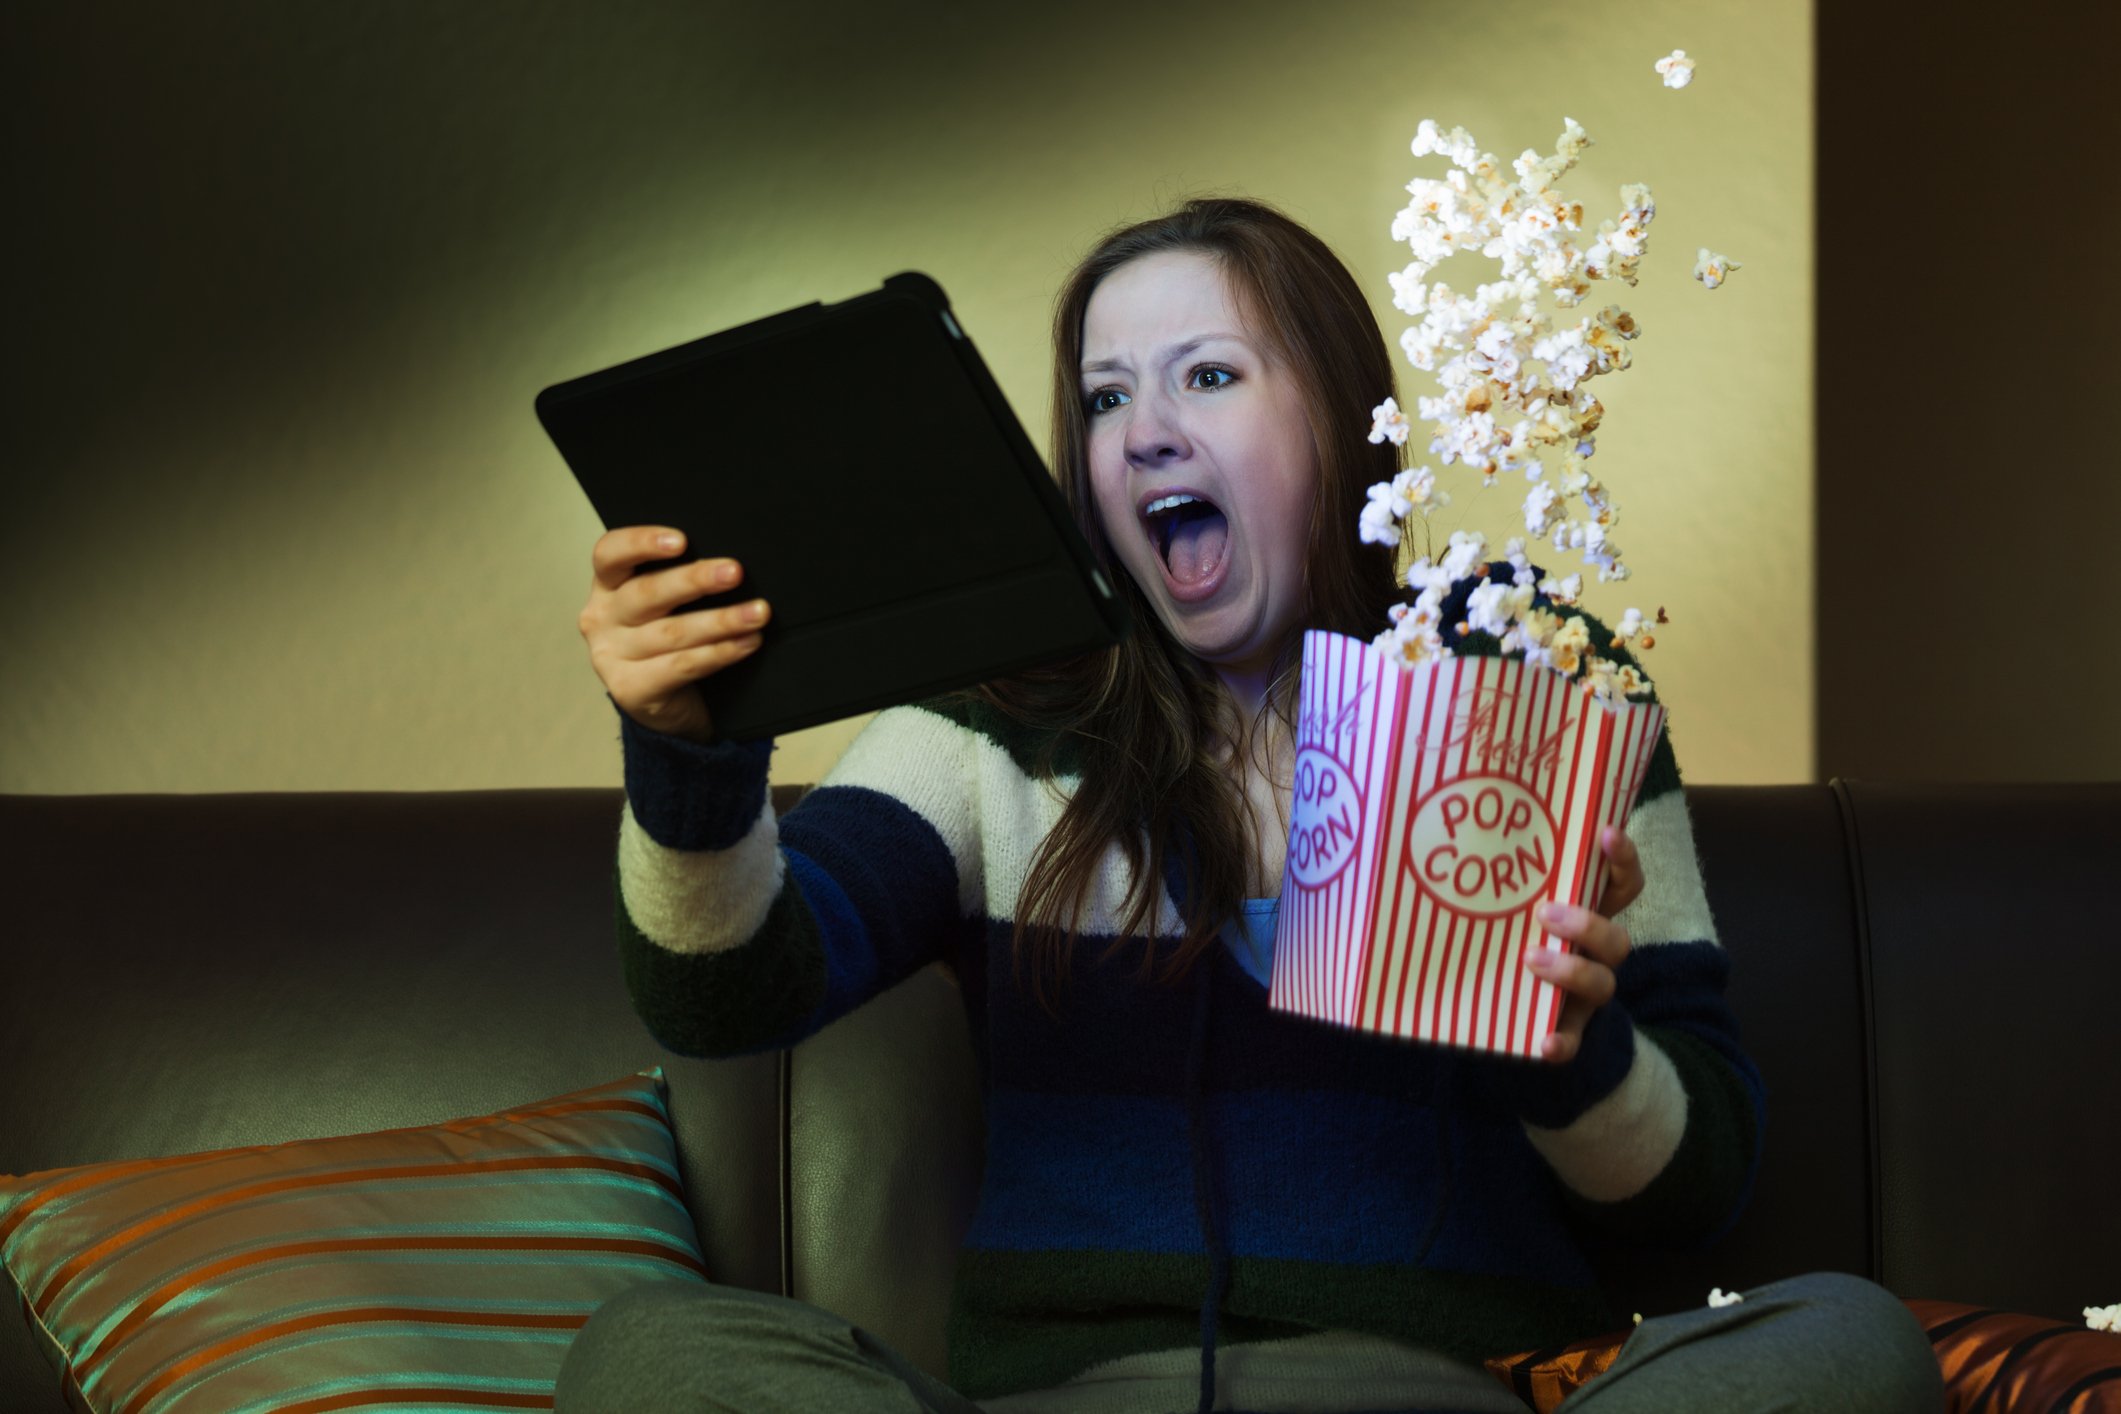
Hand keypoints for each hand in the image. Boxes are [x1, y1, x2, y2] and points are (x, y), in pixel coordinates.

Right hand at [578, 526, 770, 744]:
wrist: (664, 703)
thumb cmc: (668, 640)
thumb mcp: (664, 604)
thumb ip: (677, 580)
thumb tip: (726, 563)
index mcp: (606, 586)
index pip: (610, 554)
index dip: (641, 542)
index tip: (681, 540)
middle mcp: (601, 618)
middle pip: (647, 592)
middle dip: (696, 580)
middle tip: (734, 572)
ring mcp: (610, 656)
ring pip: (672, 632)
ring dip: (721, 620)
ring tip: (757, 613)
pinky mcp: (629, 689)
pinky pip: (682, 666)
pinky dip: (719, 653)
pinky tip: (746, 643)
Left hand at [1522, 824, 1643, 1063]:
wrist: (1522, 1006)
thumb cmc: (1514, 935)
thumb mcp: (1514, 904)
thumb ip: (1500, 875)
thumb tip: (1429, 819)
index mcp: (1589, 914)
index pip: (1623, 883)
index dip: (1624, 858)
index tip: (1606, 833)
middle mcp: (1596, 953)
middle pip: (1618, 938)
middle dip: (1586, 923)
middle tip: (1543, 912)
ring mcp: (1586, 993)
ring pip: (1603, 983)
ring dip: (1571, 970)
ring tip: (1529, 959)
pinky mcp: (1569, 1028)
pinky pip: (1575, 1041)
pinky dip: (1563, 1043)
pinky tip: (1544, 1044)